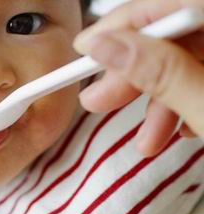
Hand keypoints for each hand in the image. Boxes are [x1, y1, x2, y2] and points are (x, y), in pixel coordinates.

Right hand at [74, 0, 203, 156]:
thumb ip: (161, 74)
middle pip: (169, 33)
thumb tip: (108, 49)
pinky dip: (181, 101)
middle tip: (99, 99)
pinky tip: (178, 127)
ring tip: (145, 138)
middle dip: (131, 72)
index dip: (117, 27)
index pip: (160, 5)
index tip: (85, 50)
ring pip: (183, 58)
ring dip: (157, 99)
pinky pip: (199, 72)